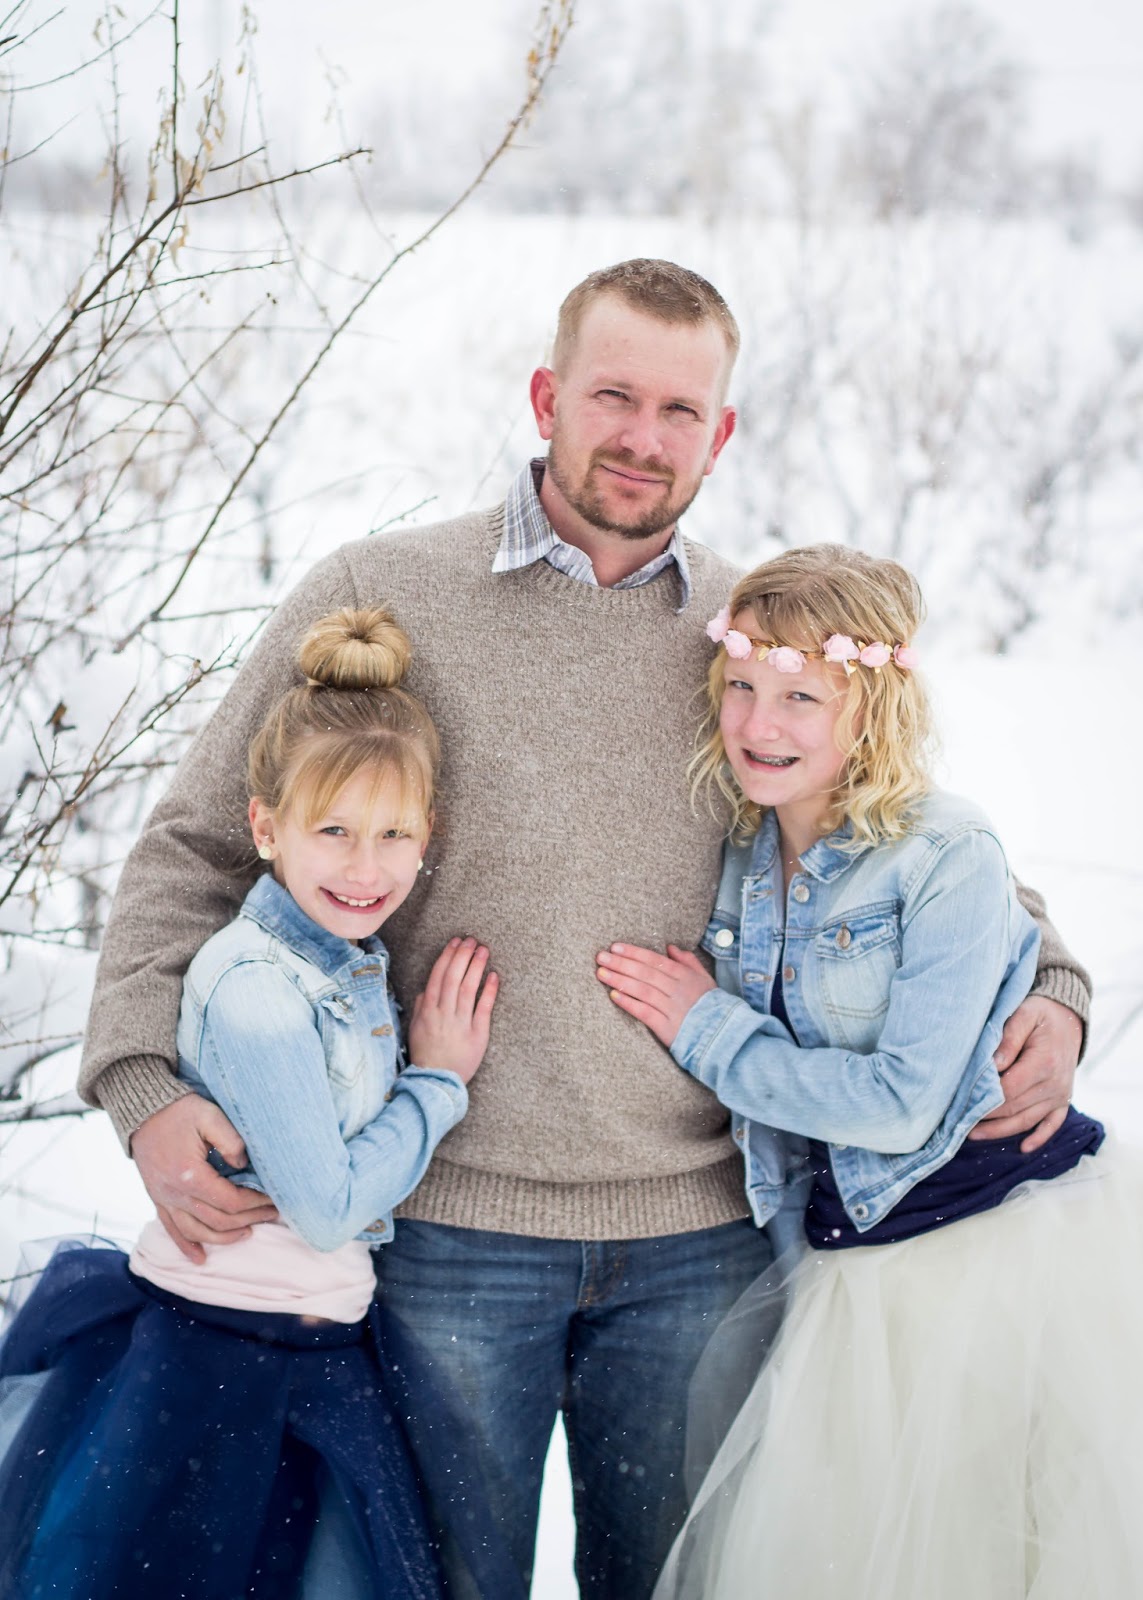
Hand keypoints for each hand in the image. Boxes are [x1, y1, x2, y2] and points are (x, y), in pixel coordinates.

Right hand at [130, 1095, 277, 1263]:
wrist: (143, 1111)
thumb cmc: (179, 1111)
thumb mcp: (210, 1116)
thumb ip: (231, 1141)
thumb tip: (244, 1166)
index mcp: (189, 1174)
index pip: (230, 1201)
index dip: (255, 1203)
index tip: (273, 1199)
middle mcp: (174, 1192)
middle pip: (217, 1220)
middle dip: (248, 1220)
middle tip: (271, 1215)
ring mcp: (163, 1198)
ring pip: (196, 1232)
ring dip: (223, 1238)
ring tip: (247, 1233)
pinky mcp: (156, 1199)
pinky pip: (171, 1230)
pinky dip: (186, 1246)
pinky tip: (199, 1258)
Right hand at [408, 936, 498, 1084]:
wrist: (435, 1082)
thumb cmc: (426, 1055)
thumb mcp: (415, 1029)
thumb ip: (420, 1007)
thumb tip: (426, 989)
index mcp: (427, 1010)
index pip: (438, 976)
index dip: (448, 956)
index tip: (456, 942)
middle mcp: (443, 1014)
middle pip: (453, 977)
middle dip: (463, 956)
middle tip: (472, 940)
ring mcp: (460, 1023)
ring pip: (468, 989)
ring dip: (476, 967)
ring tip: (484, 950)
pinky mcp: (477, 1034)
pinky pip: (484, 1009)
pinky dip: (489, 991)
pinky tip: (494, 976)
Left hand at [595, 943, 716, 1048]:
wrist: (724, 1035)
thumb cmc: (712, 1005)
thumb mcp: (704, 979)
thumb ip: (688, 961)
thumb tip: (670, 948)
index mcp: (684, 976)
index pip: (654, 960)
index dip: (634, 953)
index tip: (615, 947)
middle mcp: (677, 989)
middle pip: (645, 973)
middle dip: (621, 963)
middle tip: (600, 957)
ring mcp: (672, 1008)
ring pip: (642, 990)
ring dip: (619, 980)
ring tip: (601, 973)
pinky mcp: (667, 1028)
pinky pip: (645, 1013)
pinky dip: (629, 1003)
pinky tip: (613, 996)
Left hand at [968, 995, 1081, 1152]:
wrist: (1069, 1018)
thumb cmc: (1040, 1014)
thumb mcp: (1024, 1015)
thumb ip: (1008, 1038)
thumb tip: (994, 1064)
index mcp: (1044, 1063)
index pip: (1009, 1091)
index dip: (984, 1101)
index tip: (960, 1105)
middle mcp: (1055, 1084)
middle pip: (1014, 1110)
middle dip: (985, 1119)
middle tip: (957, 1123)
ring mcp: (1060, 1095)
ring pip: (1027, 1121)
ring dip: (1001, 1132)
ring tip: (972, 1135)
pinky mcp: (1063, 1100)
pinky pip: (1052, 1124)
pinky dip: (1039, 1138)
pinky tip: (1023, 1149)